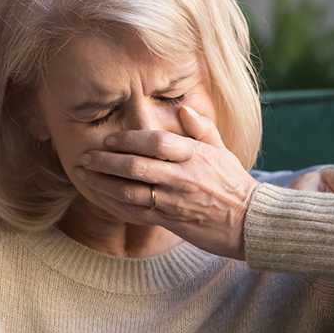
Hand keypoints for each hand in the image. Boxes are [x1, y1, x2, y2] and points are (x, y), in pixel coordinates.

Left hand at [78, 106, 258, 258]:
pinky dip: (113, 203)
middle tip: (86, 156)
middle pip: (136, 167)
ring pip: (130, 192)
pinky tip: (99, 195)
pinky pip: (134, 212)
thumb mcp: (222, 151)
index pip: (156, 142)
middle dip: (106, 161)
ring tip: (84, 174)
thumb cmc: (234, 184)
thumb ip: (202, 129)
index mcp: (195, 156)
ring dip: (102, 183)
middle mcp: (182, 178)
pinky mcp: (169, 221)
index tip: (110, 138)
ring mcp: (174, 201)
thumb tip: (182, 109)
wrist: (250, 223)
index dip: (129, 139)